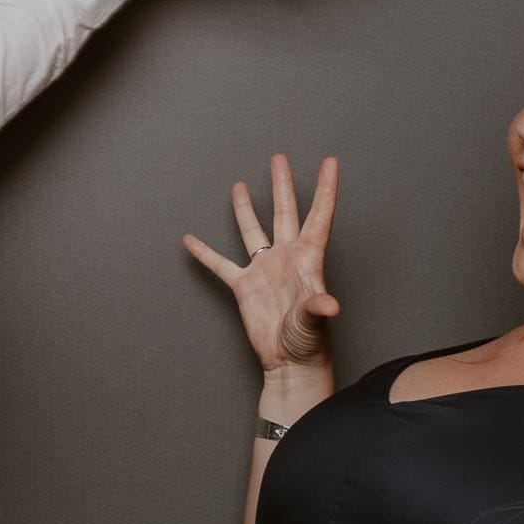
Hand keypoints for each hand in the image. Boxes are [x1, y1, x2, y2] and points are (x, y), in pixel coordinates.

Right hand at [184, 155, 340, 380]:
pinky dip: (205, 253)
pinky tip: (191, 240)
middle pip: (284, 212)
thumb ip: (318, 308)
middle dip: (282, 185)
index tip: (331, 162)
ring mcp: (265, 270)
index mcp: (309, 259)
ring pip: (253, 230)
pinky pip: (221, 264)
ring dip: (245, 209)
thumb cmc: (310, 343)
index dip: (326, 189)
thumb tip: (330, 305)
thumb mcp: (314, 322)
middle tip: (279, 159)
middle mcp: (287, 258)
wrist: (290, 364)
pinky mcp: (244, 287)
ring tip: (239, 186)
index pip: (320, 216)